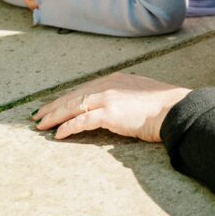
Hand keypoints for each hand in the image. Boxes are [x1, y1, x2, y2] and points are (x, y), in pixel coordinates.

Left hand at [33, 72, 190, 141]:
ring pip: (73, 106)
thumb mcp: (142, 95)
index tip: (55, 105)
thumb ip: (127, 98)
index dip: (67, 98)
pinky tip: (58, 135)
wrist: (177, 109)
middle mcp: (109, 85)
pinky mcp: (110, 113)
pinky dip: (68, 127)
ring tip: (41, 126)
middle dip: (54, 106)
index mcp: (116, 80)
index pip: (84, 89)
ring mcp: (108, 98)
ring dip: (54, 117)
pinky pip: (82, 120)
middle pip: (74, 95)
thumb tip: (122, 109)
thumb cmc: (165, 107)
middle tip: (38, 116)